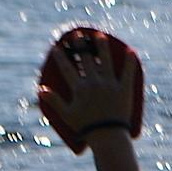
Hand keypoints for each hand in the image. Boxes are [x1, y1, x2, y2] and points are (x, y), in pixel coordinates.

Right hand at [37, 27, 144, 152]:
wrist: (108, 136)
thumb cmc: (86, 127)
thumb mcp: (67, 114)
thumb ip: (54, 101)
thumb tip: (40, 89)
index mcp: (79, 88)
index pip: (67, 68)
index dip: (61, 57)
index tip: (56, 47)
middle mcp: (94, 82)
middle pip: (86, 59)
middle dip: (80, 45)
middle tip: (77, 34)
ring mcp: (110, 84)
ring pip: (106, 60)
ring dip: (101, 46)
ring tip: (99, 35)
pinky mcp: (124, 89)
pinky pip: (128, 72)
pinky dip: (129, 61)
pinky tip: (131, 50)